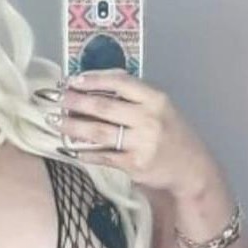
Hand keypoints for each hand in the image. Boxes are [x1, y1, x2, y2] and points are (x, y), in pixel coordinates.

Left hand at [47, 69, 220, 196]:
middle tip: (56, 99)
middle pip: (103, 106)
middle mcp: (149, 118)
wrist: (191, 169)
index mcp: (155, 98)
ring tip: (55, 122)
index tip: (72, 80)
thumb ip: (133, 98)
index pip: (120, 81)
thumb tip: (92, 88)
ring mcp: (142, 142)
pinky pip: (103, 156)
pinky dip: (85, 152)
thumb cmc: (171, 134)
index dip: (92, 79)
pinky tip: (71, 149)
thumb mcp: (160, 108)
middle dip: (75, 102)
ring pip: (99, 131)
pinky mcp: (135, 164)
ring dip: (73, 127)